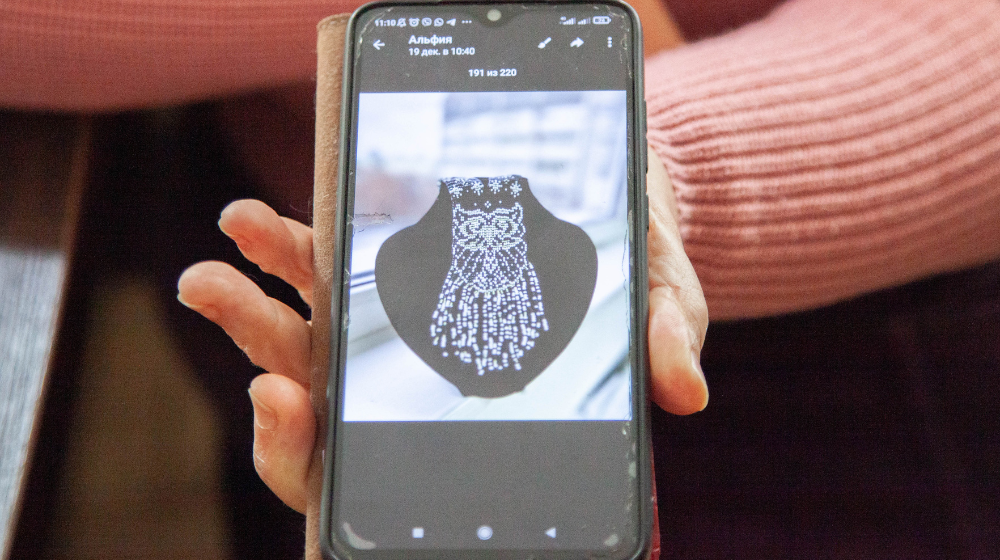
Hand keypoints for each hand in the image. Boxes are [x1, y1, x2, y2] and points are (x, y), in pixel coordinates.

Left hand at [176, 148, 707, 512]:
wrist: (613, 191)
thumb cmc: (632, 268)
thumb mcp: (659, 299)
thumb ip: (659, 342)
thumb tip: (686, 393)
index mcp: (453, 411)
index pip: (366, 463)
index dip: (313, 453)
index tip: (285, 409)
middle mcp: (402, 374)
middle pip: (315, 394)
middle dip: (264, 367)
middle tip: (243, 354)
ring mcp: (381, 316)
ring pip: (298, 328)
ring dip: (246, 306)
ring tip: (217, 265)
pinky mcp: (378, 256)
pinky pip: (314, 260)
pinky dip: (278, 247)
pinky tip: (253, 223)